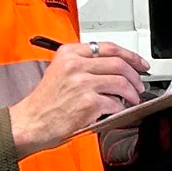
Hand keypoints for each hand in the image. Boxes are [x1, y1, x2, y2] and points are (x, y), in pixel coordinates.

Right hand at [10, 42, 150, 156]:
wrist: (30, 123)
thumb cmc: (45, 102)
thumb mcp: (60, 72)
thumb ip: (85, 65)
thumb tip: (116, 68)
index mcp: (69, 53)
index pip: (109, 47)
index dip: (131, 56)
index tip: (141, 64)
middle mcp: (75, 64)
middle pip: (119, 63)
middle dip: (136, 76)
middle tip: (139, 85)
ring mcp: (82, 83)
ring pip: (121, 82)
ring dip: (132, 93)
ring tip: (132, 99)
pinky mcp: (88, 102)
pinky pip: (115, 103)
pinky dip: (120, 108)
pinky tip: (116, 110)